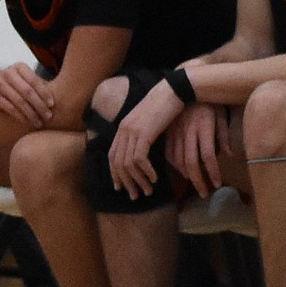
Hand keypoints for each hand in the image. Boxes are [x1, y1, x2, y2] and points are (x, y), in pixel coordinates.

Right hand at [0, 63, 53, 129]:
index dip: (45, 93)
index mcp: (19, 67)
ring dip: (31, 114)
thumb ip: (39, 84)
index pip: (35, 81)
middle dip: (39, 105)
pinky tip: (28, 122)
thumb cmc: (15, 82)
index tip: (52, 105)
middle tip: (49, 116)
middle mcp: (8, 73)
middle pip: (27, 92)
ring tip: (40, 123)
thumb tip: (63, 95)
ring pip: (19, 101)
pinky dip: (20, 117)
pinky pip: (9, 108)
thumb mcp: (24, 78)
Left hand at [107, 79, 182, 199]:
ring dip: (138, 181)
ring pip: (127, 164)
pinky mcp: (143, 133)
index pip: (112, 156)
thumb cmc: (166, 106)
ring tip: (148, 191)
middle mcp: (123, 130)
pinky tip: (155, 178)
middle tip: (135, 196)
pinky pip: (139, 159)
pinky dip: (146, 171)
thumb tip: (144, 153)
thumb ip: (143, 136)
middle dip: (125, 183)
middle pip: (117, 163)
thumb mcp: (149, 122)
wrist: (173, 90)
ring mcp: (132, 131)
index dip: (115, 174)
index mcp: (123, 127)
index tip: (121, 187)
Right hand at [165, 102, 230, 198]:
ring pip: (178, 160)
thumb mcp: (221, 114)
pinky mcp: (167, 133)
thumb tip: (229, 156)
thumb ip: (224, 135)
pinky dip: (176, 166)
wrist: (186, 85)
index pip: (208, 155)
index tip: (217, 184)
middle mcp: (188, 131)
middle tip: (205, 194)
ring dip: (187, 176)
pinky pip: (169, 154)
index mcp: (203, 126)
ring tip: (196, 185)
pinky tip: (183, 172)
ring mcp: (175, 132)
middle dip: (199, 181)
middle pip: (191, 162)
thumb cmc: (209, 100)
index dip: (213, 172)